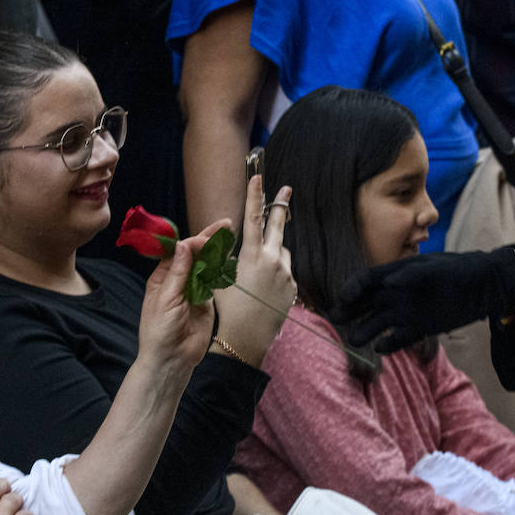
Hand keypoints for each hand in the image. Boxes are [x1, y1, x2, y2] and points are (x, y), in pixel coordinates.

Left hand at [137, 221, 224, 380]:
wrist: (172, 359)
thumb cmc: (159, 332)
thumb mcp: (165, 299)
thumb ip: (177, 272)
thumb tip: (183, 245)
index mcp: (162, 278)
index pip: (178, 252)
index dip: (192, 242)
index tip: (204, 237)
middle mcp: (178, 281)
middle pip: (194, 255)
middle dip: (208, 239)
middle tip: (225, 225)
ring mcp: (193, 290)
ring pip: (207, 265)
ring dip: (217, 251)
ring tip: (230, 235)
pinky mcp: (207, 302)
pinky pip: (215, 282)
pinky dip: (222, 269)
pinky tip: (230, 257)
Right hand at [213, 175, 295, 365]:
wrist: (247, 337)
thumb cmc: (229, 308)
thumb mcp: (221, 277)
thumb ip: (228, 254)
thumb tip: (231, 237)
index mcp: (251, 255)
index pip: (252, 218)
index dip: (254, 196)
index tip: (258, 177)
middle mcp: (272, 260)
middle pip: (278, 226)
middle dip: (280, 205)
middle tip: (286, 189)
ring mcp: (285, 273)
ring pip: (281, 252)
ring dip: (273, 252)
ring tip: (257, 272)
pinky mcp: (293, 286)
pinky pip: (286, 270)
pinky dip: (277, 271)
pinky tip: (265, 288)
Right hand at [331, 248, 514, 352]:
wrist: (484, 287)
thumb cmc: (460, 270)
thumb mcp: (437, 268)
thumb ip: (414, 274)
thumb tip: (391, 281)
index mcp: (397, 274)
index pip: (367, 281)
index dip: (352, 288)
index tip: (343, 299)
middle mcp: (397, 294)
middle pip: (366, 303)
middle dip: (349, 310)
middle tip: (333, 320)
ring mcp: (406, 311)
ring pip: (379, 323)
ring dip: (365, 331)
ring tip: (354, 341)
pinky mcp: (419, 327)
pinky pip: (399, 338)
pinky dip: (390, 344)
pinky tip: (381, 349)